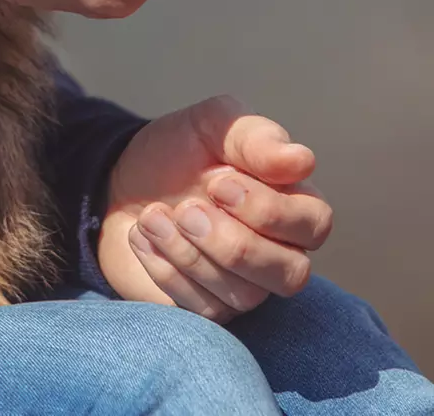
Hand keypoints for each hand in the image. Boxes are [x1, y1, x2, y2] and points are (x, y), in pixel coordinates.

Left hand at [97, 94, 333, 322]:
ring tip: (152, 216)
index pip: (313, 224)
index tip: (217, 182)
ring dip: (189, 254)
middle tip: (186, 209)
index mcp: (293, 203)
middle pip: (290, 275)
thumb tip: (302, 160)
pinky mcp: (209, 307)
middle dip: (233, 245)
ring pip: (244, 296)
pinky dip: (165, 270)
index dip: (267, 210)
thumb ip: (255, 137)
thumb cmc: (180, 150)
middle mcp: (279, 251)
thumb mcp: (211, 125)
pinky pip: (203, 308)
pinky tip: (142, 235)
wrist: (120, 182)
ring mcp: (246, 285)